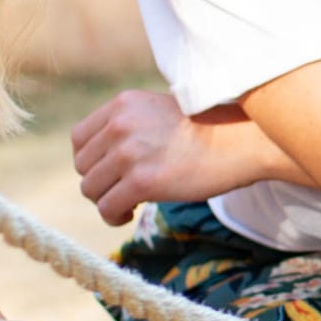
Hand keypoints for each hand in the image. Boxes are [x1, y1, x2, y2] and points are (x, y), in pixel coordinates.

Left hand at [69, 90, 261, 225]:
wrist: (241, 141)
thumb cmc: (207, 129)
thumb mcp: (158, 111)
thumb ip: (128, 125)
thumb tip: (102, 156)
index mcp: (122, 105)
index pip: (79, 138)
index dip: (91, 160)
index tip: (111, 171)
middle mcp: (120, 125)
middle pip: (83, 166)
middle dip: (100, 182)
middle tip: (123, 189)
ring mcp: (129, 153)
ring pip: (90, 189)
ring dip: (106, 200)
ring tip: (128, 203)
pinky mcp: (142, 182)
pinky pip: (107, 207)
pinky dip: (113, 216)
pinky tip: (129, 213)